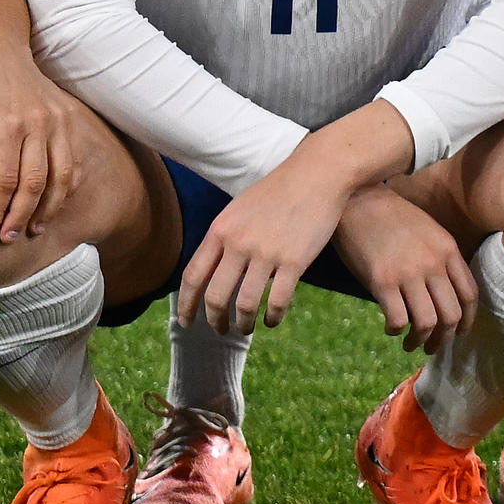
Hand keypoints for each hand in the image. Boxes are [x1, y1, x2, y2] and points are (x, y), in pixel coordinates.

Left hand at [0, 41, 111, 246]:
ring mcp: (59, 120)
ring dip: (49, 208)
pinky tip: (51, 206)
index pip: (6, 179)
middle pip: (36, 182)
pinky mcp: (71, 120)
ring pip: (62, 176)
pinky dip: (66, 189)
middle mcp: (39, 121)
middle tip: (10, 239)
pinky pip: (75, 163)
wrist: (0, 54)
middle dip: (22, 215)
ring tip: (33, 229)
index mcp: (6, 122)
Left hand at [180, 159, 371, 333]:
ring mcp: (266, 253)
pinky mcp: (294, 261)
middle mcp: (239, 244)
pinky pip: (277, 301)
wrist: (318, 173)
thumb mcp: (240, 208)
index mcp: (221, 230)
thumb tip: (211, 267)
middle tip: (220, 331)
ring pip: (245, 305)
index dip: (186, 305)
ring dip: (243, 324)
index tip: (186, 323)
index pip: (193, 276)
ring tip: (245, 329)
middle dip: (214, 321)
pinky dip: (272, 318)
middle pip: (215, 297)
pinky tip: (272, 320)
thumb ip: (224, 236)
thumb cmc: (280, 189)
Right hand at [331, 186, 478, 348]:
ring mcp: (409, 273)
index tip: (459, 333)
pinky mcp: (382, 281)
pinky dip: (396, 330)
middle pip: (451, 315)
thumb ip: (440, 260)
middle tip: (432, 347)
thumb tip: (443, 296)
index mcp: (448, 251)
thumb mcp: (429, 232)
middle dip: (444, 339)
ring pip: (427, 323)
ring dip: (419, 341)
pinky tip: (390, 328)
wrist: (360, 201)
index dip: (467, 321)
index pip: (469, 295)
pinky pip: (398, 319)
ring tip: (410, 344)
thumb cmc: (393, 218)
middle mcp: (433, 263)